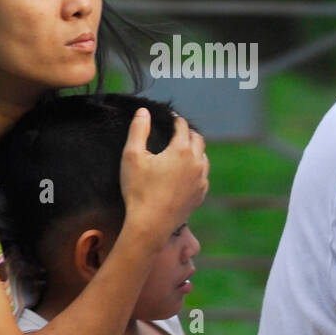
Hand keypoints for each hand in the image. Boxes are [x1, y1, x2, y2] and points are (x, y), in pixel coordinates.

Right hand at [120, 109, 208, 238]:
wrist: (151, 223)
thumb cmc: (138, 189)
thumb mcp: (132, 156)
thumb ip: (138, 130)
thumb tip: (143, 111)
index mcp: (182, 150)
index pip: (183, 127)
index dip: (176, 119)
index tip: (170, 116)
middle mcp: (197, 162)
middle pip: (198, 139)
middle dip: (188, 132)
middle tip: (178, 130)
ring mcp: (202, 179)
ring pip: (203, 157)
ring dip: (195, 149)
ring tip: (184, 148)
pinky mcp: (201, 194)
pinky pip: (203, 175)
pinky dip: (196, 167)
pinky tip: (188, 170)